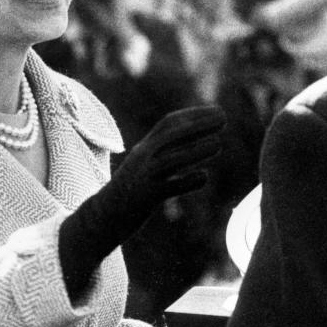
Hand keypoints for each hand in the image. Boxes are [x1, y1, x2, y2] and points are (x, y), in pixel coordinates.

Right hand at [58, 106, 225, 299]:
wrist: (102, 216)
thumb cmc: (131, 188)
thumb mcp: (145, 163)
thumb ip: (166, 151)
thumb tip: (197, 139)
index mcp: (144, 147)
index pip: (168, 123)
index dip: (193, 114)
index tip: (216, 111)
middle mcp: (143, 158)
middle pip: (172, 136)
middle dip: (199, 125)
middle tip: (224, 119)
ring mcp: (144, 177)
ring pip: (172, 159)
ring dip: (197, 150)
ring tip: (218, 144)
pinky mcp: (146, 197)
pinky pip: (169, 187)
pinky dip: (187, 181)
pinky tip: (203, 177)